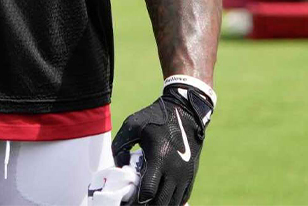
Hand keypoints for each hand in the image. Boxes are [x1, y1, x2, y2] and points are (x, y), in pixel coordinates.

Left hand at [111, 83, 213, 204]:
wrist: (186, 112)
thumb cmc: (155, 117)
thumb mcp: (132, 125)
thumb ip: (120, 147)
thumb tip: (117, 169)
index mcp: (159, 158)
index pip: (148, 192)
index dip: (136, 201)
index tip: (126, 201)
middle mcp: (175, 170)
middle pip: (161, 203)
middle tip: (134, 204)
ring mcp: (185, 175)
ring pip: (172, 203)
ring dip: (159, 205)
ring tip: (146, 202)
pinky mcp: (191, 176)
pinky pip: (182, 198)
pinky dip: (171, 202)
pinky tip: (159, 199)